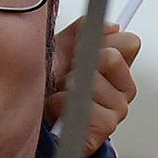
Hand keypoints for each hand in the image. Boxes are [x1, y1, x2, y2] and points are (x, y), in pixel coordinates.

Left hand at [48, 20, 141, 155]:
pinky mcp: (104, 131)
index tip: (80, 49)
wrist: (27, 119)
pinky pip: (92, 110)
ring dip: (69, 87)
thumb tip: (112, 26)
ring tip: (59, 96)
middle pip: (114, 58)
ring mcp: (116, 112)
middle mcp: (120, 90)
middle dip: (82, 63)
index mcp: (115, 69)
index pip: (130, 43)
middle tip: (67, 77)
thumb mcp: (58, 50)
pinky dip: (65, 108)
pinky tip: (60, 114)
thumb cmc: (44, 87)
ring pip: (97, 82)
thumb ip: (82, 31)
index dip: (102, 40)